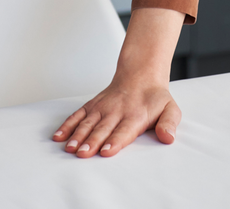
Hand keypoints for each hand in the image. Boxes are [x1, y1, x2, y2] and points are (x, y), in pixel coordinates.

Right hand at [52, 73, 180, 157]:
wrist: (141, 75)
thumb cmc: (155, 98)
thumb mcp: (171, 109)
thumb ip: (170, 124)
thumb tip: (168, 137)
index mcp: (135, 115)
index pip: (124, 130)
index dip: (115, 141)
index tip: (106, 151)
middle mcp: (116, 111)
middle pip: (102, 129)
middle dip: (92, 142)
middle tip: (82, 153)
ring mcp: (102, 108)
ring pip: (88, 123)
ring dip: (77, 135)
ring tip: (70, 148)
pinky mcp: (92, 106)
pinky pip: (77, 115)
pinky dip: (67, 125)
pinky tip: (59, 136)